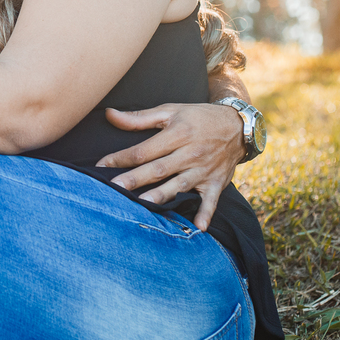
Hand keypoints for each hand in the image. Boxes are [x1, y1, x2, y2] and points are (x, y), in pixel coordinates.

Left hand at [95, 103, 243, 230]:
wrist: (238, 126)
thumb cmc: (198, 117)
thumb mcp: (170, 111)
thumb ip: (139, 118)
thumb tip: (110, 115)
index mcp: (177, 134)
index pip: (144, 149)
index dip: (121, 157)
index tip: (101, 165)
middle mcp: (190, 153)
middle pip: (158, 168)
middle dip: (135, 179)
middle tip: (114, 189)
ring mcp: (204, 169)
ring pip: (179, 185)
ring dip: (162, 195)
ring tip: (144, 205)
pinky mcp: (216, 183)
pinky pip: (211, 201)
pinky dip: (205, 214)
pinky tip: (198, 228)